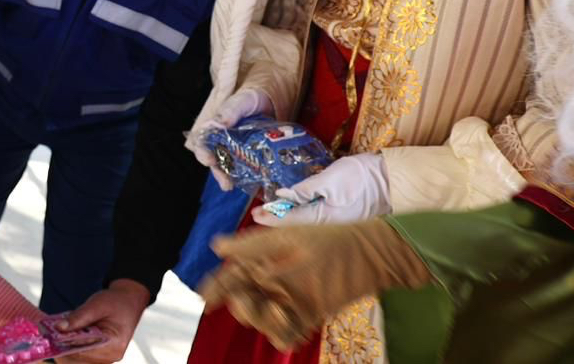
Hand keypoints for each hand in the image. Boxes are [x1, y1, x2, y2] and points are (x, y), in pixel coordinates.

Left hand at [58, 280, 151, 362]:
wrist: (128, 302)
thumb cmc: (115, 302)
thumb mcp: (96, 305)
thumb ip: (78, 317)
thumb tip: (59, 328)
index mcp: (113, 345)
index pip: (84, 351)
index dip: (66, 345)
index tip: (50, 337)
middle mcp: (110, 357)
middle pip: (79, 360)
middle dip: (62, 349)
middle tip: (48, 336)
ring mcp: (105, 358)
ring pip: (77, 361)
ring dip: (64, 349)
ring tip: (54, 336)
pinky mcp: (98, 356)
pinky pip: (81, 357)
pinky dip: (70, 348)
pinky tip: (63, 338)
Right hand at [197, 88, 273, 188]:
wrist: (271, 99)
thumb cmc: (251, 98)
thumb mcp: (241, 101)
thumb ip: (230, 110)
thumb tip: (217, 124)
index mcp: (214, 127)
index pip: (202, 142)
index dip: (203, 153)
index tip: (209, 161)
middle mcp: (221, 140)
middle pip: (214, 159)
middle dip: (218, 172)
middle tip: (225, 183)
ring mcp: (234, 149)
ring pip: (228, 166)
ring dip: (230, 177)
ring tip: (233, 187)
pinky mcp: (249, 154)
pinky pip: (245, 168)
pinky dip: (247, 177)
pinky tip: (254, 185)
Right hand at [198, 219, 430, 351]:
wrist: (367, 255)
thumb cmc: (326, 240)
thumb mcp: (286, 240)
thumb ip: (252, 246)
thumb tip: (217, 246)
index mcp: (261, 261)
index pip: (231, 276)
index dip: (216, 287)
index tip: (206, 298)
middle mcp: (269, 283)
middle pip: (241, 301)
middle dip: (240, 305)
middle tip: (246, 301)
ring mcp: (287, 302)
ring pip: (260, 320)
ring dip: (262, 320)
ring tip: (279, 312)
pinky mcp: (305, 317)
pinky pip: (284, 334)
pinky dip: (282, 334)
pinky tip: (289, 323)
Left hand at [253, 153, 389, 226]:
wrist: (393, 181)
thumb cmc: (362, 178)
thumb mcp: (330, 180)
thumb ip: (305, 189)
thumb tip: (283, 196)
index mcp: (323, 219)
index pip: (290, 221)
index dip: (271, 218)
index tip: (255, 214)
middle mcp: (329, 225)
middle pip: (296, 225)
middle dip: (276, 220)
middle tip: (258, 214)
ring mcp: (337, 222)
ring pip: (306, 223)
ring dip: (288, 217)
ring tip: (272, 212)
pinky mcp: (344, 215)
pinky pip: (317, 218)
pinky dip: (302, 214)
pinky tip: (296, 208)